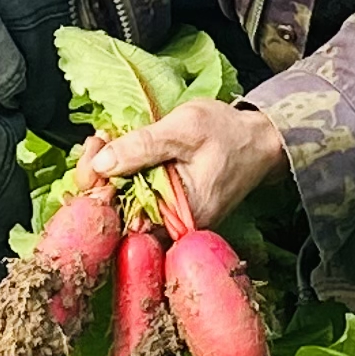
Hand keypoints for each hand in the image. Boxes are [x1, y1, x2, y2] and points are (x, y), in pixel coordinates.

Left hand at [77, 97, 287, 234]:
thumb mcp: (184, 128)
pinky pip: (139, 195)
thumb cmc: (228, 133)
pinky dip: (127, 173)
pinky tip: (120, 149)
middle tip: (99, 139)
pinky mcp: (171, 207)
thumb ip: (143, 146)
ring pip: (126, 202)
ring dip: (111, 171)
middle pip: (119, 211)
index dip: (99, 186)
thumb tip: (102, 164)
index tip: (94, 150)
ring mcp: (172, 219)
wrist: (260, 140)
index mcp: (181, 216)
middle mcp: (175, 227)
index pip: (122, 217)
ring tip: (107, 138)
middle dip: (100, 174)